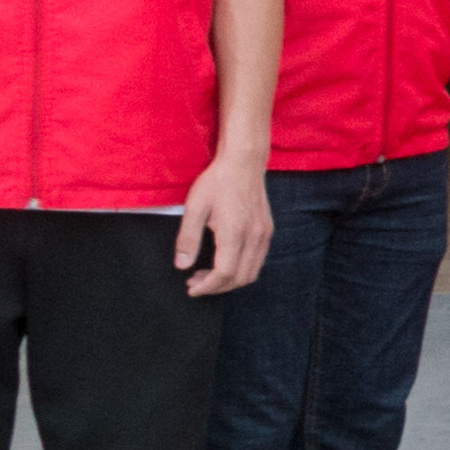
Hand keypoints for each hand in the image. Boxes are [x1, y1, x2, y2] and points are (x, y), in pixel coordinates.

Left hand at [178, 158, 273, 296]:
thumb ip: (188, 239)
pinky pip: (258, 260)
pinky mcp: (267, 229)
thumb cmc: (218, 181)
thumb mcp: (195, 207)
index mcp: (235, 232)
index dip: (207, 286)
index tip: (191, 288)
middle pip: (240, 278)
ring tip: (208, 275)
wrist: (244, 161)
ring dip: (230, 280)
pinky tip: (225, 261)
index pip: (224, 273)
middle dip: (217, 287)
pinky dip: (242, 269)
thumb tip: (182, 265)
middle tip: (195, 282)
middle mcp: (254, 236)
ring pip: (252, 272)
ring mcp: (264, 234)